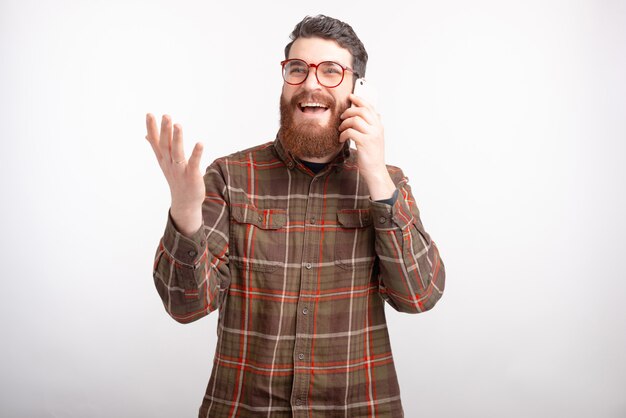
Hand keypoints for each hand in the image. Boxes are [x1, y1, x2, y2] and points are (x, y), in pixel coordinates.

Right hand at [145, 113, 203, 235]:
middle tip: (166, 116)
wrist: (185, 201)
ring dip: (177, 139)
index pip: (155, 142)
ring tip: (178, 125)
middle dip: (164, 130)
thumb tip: (146, 135)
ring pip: (176, 153)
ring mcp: (180, 170)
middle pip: (165, 145)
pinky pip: (193, 163)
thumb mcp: (164, 162)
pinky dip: (196, 154)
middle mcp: (169, 163)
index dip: (152, 128)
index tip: (149, 114)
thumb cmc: (176, 178)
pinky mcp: (192, 175)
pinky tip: (200, 143)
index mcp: (163, 158)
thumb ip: (157, 147)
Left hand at [339, 95, 395, 199]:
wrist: (375, 170)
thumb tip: (371, 113)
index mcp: (379, 125)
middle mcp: (377, 128)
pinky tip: (342, 138)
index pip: (370, 107)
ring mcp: (372, 135)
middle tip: (342, 116)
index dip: (359, 100)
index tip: (351, 96)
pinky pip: (350, 132)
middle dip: (349, 111)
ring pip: (355, 120)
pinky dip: (343, 134)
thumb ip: (373, 126)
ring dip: (344, 123)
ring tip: (341, 129)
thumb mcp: (375, 138)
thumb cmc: (372, 155)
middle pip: (361, 110)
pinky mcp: (365, 142)